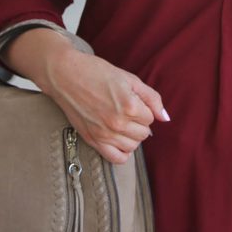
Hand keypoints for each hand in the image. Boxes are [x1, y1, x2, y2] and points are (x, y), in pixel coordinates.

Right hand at [43, 45, 169, 164]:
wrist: (65, 74)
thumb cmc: (96, 72)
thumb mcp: (129, 79)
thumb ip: (152, 98)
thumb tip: (165, 118)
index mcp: (129, 106)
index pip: (150, 118)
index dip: (143, 108)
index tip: (132, 100)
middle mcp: (117, 123)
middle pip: (144, 134)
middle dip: (139, 122)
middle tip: (126, 110)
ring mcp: (104, 134)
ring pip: (132, 146)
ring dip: (132, 136)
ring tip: (122, 122)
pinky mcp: (92, 140)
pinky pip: (116, 158)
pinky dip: (122, 152)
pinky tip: (119, 139)